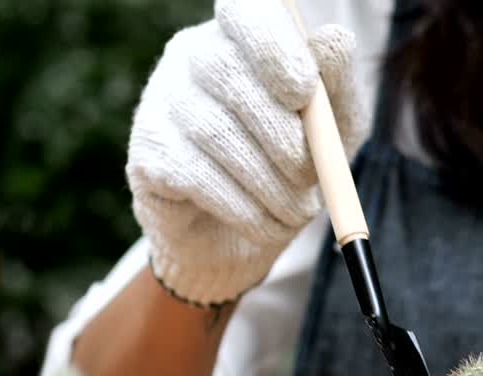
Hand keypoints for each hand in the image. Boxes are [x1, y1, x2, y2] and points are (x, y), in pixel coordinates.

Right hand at [126, 0, 365, 305]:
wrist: (246, 244)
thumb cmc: (294, 174)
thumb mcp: (334, 133)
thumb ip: (336, 87)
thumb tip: (335, 39)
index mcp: (244, 40)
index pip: (245, 11)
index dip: (271, 44)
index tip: (303, 90)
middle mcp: (193, 56)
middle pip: (225, 69)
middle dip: (280, 132)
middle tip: (311, 176)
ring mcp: (162, 101)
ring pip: (213, 130)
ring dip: (270, 182)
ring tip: (298, 212)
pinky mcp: (145, 154)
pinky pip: (194, 174)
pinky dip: (242, 206)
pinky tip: (264, 224)